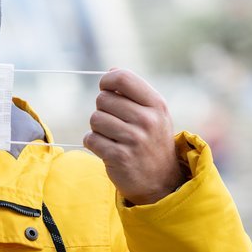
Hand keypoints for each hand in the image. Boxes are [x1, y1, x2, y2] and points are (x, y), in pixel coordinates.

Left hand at [84, 68, 184, 204]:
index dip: (107, 81)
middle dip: (103, 109)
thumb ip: (134, 92)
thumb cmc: (152, 141)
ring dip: (98, 128)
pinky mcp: (119, 157)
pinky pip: (90, 139)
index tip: (106, 89)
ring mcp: (133, 139)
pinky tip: (107, 149)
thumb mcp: (154, 114)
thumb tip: (111, 70)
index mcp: (156, 104)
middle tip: (114, 123)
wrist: (161, 181)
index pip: (123, 78)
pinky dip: (94, 143)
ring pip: (95, 119)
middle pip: (103, 99)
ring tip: (112, 137)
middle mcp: (147, 120)